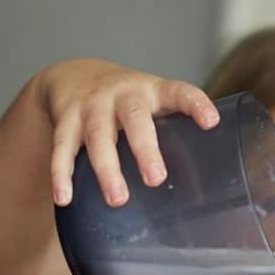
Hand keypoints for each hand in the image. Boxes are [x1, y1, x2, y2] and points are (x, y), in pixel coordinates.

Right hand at [37, 58, 218, 206]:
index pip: (180, 93)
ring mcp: (92, 106)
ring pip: (97, 135)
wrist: (75, 76)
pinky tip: (65, 199)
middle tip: (156, 179)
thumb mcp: (156, 104)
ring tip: (118, 199)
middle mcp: (123, 95)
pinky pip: (62, 148)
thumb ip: (178, 132)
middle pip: (135, 118)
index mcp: (154, 91)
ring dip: (107, 168)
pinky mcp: (66, 120)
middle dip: (145, 148)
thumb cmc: (131, 102)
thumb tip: (212, 184)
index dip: (196, 105)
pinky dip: (61, 173)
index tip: (211, 121)